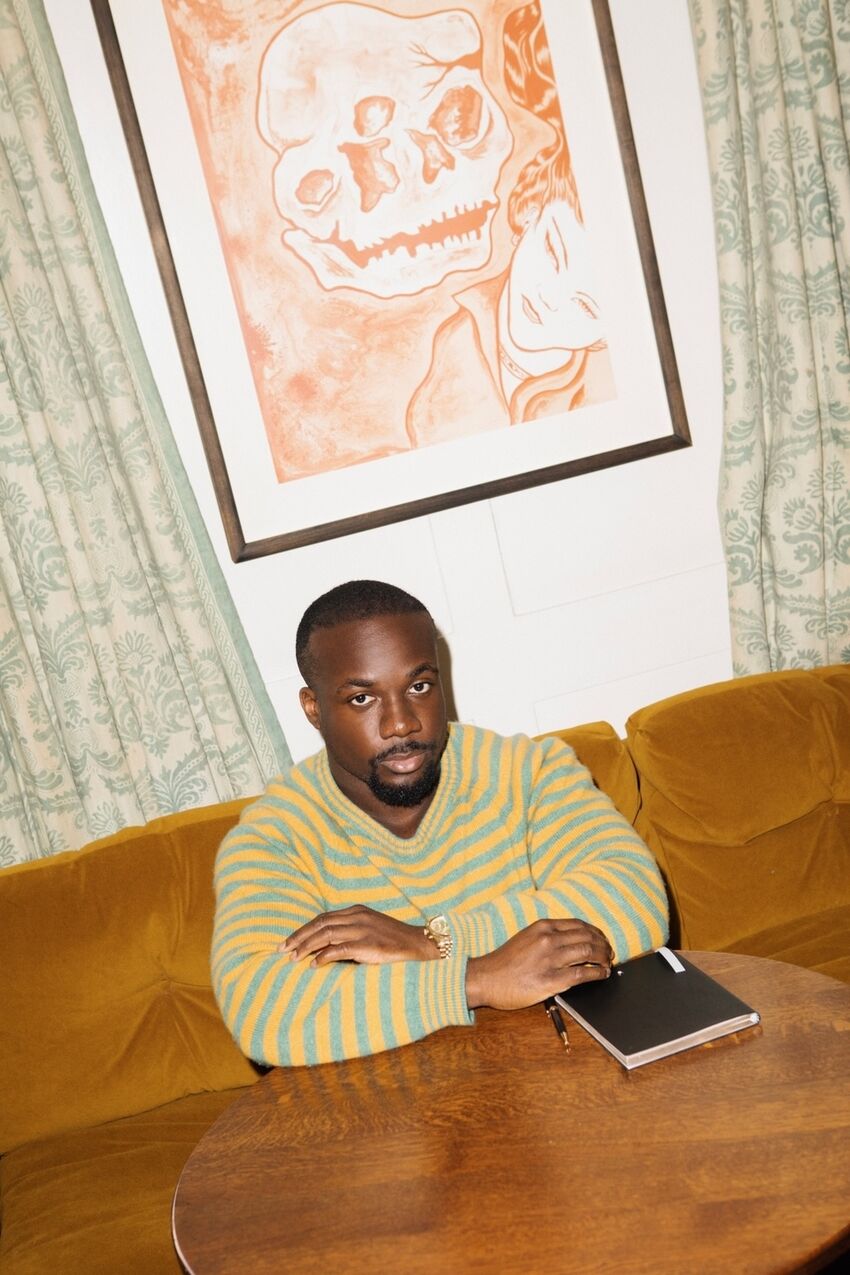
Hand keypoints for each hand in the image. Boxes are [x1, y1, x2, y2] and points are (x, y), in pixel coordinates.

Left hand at [279, 905, 436, 966]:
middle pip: (320, 924)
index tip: (288, 942)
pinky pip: (339, 949)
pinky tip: (314, 965)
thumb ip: (348, 934)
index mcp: (356, 911)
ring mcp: (363, 929)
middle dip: (298, 937)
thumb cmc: (392, 941)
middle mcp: (357, 917)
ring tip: (293, 958)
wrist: (418, 944)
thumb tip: (321, 949)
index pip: (322, 917)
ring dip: (307, 947)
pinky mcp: (368, 945)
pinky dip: (324, 957)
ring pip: (326, 935)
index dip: (303, 929)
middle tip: (282, 950)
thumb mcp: (368, 930)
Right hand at [466, 918, 613, 1010]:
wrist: (487, 978)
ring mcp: (551, 959)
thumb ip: (547, 936)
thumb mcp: (526, 937)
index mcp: (543, 927)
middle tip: (610, 952)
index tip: (602, 938)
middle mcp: (549, 940)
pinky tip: (602, 974)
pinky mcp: (552, 980)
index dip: (596, 932)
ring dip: (604, 958)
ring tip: (608, 963)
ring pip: (588, 952)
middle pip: (588, 937)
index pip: (579, 925)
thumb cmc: (505, 961)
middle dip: (604, 945)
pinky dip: (597, 973)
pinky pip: (582, 973)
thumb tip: (571, 940)